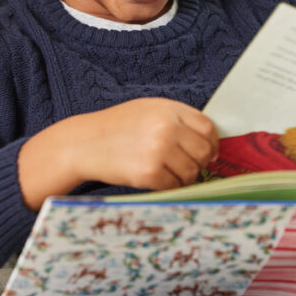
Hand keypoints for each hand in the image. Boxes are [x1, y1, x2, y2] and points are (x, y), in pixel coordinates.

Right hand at [17, 98, 218, 208]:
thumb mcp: (147, 110)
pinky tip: (156, 179)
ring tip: (167, 172)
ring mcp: (158, 150)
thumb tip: (210, 144)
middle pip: (204, 151)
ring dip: (184, 177)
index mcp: (168, 109)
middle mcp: (166, 127)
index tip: (209, 152)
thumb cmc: (116, 127)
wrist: (84, 144)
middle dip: (200, 162)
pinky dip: (169, 186)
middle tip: (187, 166)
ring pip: (191, 172)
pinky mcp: (148, 173)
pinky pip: (174, 186)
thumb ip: (178, 120)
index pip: (207, 127)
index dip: (212, 143)